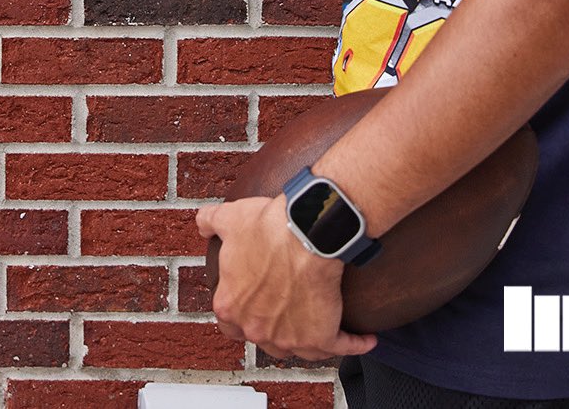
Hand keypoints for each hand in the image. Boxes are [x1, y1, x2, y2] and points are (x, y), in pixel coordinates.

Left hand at [197, 195, 376, 360]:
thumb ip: (210, 222)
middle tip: (288, 316)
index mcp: (230, 305)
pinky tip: (364, 338)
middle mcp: (256, 329)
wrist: (306, 231)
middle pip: (264, 340)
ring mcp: (288, 337)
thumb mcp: (230, 219)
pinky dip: (354, 343)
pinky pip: (341, 347)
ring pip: (299, 350)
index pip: (230, 324)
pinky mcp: (321, 337)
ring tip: (321, 328)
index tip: (254, 309)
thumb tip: (203, 223)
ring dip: (310, 341)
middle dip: (274, 331)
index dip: (242, 317)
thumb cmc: (269, 227)